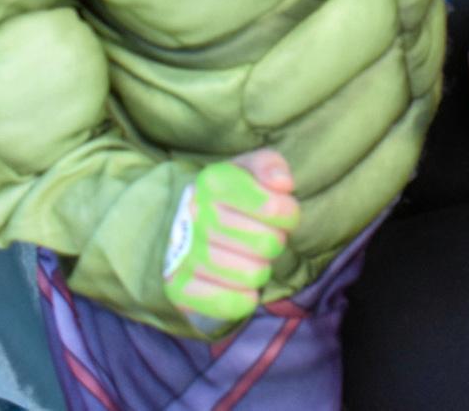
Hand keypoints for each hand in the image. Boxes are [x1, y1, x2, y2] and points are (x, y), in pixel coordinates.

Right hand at [162, 150, 300, 330]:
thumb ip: (269, 165)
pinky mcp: (179, 290)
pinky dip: (243, 299)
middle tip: (262, 237)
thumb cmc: (227, 200)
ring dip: (260, 270)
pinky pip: (230, 304)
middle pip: (267, 244)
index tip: (283, 213)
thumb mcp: (248, 171)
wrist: (179, 229)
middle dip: (274, 242)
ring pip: (252, 275)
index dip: (289, 214)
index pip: (274, 207)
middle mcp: (195, 216)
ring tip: (248, 258)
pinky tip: (239, 285)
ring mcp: (184, 254)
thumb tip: (282, 183)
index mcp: (213, 181)